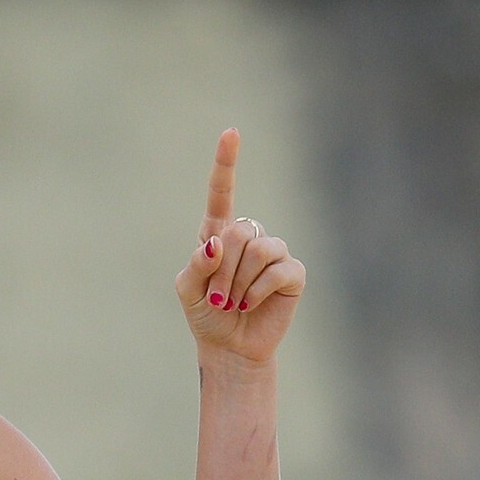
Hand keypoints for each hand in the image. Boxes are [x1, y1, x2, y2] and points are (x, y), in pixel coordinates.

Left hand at [175, 129, 304, 364]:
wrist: (229, 347)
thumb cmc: (206, 315)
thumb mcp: (187, 291)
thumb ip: (196, 265)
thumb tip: (218, 244)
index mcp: (219, 234)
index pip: (222, 193)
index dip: (226, 163)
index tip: (231, 132)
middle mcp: (248, 237)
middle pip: (238, 232)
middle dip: (221, 270)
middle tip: (217, 298)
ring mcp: (273, 253)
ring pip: (258, 250)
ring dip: (237, 283)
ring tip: (233, 303)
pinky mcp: (292, 273)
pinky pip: (276, 270)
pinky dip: (256, 291)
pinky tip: (250, 304)